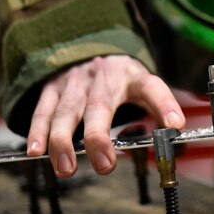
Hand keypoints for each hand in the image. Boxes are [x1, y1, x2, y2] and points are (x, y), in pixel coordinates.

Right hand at [26, 55, 185, 177]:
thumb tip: (176, 134)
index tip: (175, 124)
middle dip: (99, 137)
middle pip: (100, 106)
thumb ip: (158, 108)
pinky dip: (38, 131)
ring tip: (66, 168)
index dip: (165, 104)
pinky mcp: (51, 88)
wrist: (85, 44)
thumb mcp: (142, 85)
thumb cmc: (119, 77)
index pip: (152, 87)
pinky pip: (43, 111)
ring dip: (63, 141)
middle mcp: (102, 78)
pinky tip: (36, 151)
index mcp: (132, 77)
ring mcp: (74, 83)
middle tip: (105, 166)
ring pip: (66, 111)